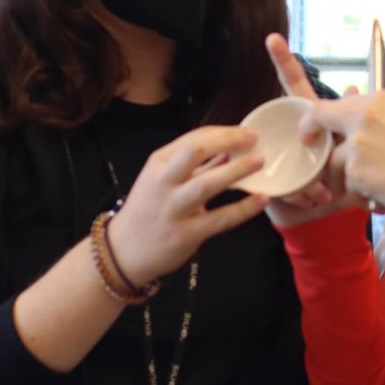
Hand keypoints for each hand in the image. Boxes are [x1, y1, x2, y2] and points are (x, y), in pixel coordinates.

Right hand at [106, 124, 267, 282]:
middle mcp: (164, 182)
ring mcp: (174, 209)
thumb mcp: (164, 180)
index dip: (223, 132)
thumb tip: (232, 149)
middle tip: (254, 139)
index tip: (247, 132)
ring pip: (207, 184)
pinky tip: (261, 199)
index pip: (194, 138)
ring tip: (259, 161)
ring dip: (236, 170)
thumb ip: (198, 166)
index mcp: (159, 163)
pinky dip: (243, 208)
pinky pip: (220, 219)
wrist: (123, 252)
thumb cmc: (149, 210)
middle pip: (195, 151)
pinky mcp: (186, 234)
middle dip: (227, 140)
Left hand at [265, 34, 384, 221]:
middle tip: (325, 168)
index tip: (312, 135)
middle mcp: (363, 115)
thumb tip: (345, 104)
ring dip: (347, 180)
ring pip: (332, 164)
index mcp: (376, 100)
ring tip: (376, 188)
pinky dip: (361, 195)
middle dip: (317, 148)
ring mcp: (358, 143)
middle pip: (317, 127)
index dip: (313, 122)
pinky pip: (347, 186)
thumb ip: (370, 118)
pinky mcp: (357, 170)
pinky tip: (383, 195)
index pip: (326, 105)